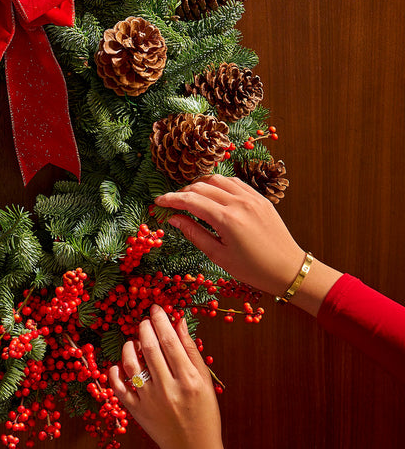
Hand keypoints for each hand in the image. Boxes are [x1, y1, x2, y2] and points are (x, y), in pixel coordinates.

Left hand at [108, 304, 229, 448]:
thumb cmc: (204, 413)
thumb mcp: (205, 382)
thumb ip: (191, 351)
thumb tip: (179, 322)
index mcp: (189, 379)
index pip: (169, 341)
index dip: (160, 320)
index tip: (156, 308)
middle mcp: (168, 388)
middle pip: (149, 347)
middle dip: (144, 327)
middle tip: (144, 320)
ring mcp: (150, 401)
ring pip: (131, 364)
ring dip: (129, 347)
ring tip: (135, 342)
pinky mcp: (137, 412)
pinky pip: (119, 388)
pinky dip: (114, 373)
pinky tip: (119, 365)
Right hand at [154, 175, 341, 314]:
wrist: (288, 268)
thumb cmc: (252, 269)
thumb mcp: (219, 255)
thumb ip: (194, 233)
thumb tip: (174, 219)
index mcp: (227, 219)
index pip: (191, 200)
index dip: (171, 200)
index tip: (158, 203)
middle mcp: (239, 203)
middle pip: (201, 187)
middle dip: (182, 193)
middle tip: (172, 205)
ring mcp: (251, 197)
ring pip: (217, 179)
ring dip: (199, 185)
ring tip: (190, 198)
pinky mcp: (260, 197)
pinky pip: (234, 182)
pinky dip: (218, 184)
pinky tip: (212, 194)